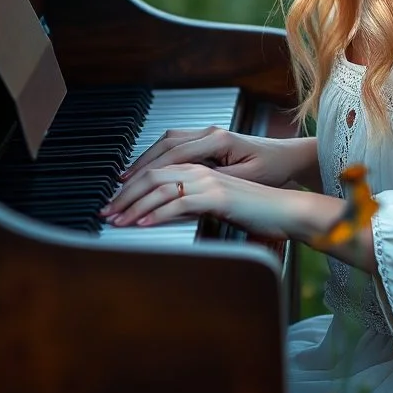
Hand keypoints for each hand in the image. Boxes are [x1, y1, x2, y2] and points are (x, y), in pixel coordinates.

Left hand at [100, 163, 295, 238]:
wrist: (287, 210)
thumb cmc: (257, 209)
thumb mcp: (219, 203)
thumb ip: (195, 202)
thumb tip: (169, 212)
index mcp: (201, 167)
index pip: (157, 170)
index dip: (132, 185)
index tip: (115, 202)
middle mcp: (202, 169)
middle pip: (152, 175)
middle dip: (124, 195)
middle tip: (105, 212)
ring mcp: (209, 181)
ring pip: (160, 188)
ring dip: (133, 206)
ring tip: (116, 221)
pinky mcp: (217, 197)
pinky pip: (179, 203)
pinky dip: (155, 214)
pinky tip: (141, 225)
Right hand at [119, 127, 316, 189]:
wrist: (287, 157)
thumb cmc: (272, 168)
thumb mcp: (246, 179)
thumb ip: (217, 180)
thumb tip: (188, 187)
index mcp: (219, 140)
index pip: (175, 155)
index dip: (150, 171)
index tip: (131, 186)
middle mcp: (210, 132)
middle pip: (165, 145)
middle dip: (140, 165)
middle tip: (118, 187)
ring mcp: (208, 133)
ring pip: (167, 141)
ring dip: (146, 159)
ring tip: (126, 179)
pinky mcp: (208, 139)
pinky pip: (176, 144)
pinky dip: (158, 156)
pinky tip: (148, 169)